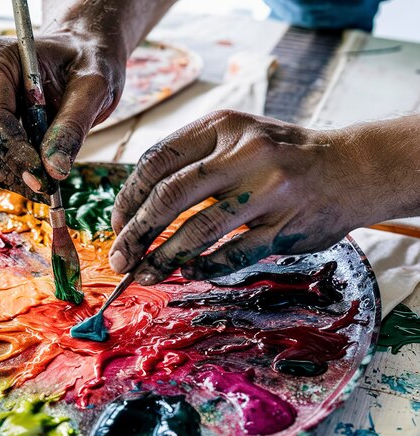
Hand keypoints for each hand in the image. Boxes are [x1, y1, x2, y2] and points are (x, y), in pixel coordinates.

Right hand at [0, 32, 125, 200]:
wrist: (83, 56)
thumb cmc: (88, 61)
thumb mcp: (92, 88)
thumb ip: (71, 126)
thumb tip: (55, 171)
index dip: (14, 152)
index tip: (41, 179)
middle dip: (11, 171)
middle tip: (47, 190)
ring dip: (11, 178)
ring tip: (46, 188)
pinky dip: (13, 175)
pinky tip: (40, 181)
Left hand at [109, 111, 414, 283]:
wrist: (351, 167)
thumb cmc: (280, 157)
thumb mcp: (235, 138)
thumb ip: (192, 162)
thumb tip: (137, 207)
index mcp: (221, 127)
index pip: (156, 162)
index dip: (127, 199)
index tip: (117, 225)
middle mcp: (243, 152)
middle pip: (169, 197)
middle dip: (135, 234)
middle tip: (120, 259)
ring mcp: (267, 189)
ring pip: (198, 230)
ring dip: (163, 258)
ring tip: (144, 274)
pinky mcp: (285, 225)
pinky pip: (233, 255)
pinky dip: (204, 268)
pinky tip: (188, 273)